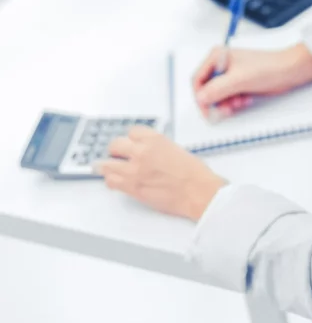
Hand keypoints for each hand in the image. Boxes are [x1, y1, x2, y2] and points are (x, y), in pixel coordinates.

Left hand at [96, 126, 224, 220]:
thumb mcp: (176, 150)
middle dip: (115, 149)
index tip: (129, 141)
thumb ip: (157, 149)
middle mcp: (141, 151)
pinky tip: (113, 180)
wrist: (198, 191)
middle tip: (115, 153)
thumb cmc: (194, 173)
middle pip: (115, 144)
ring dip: (105, 165)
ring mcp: (134, 170)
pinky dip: (111, 181)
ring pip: (107, 164)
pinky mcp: (132, 187)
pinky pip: (111, 182)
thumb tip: (148, 153)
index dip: (130, 138)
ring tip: (102, 166)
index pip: (132, 131)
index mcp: (155, 139)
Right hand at [192, 43, 311, 118]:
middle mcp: (222, 65)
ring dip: (227, 104)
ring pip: (218, 97)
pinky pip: (228, 99)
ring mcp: (230, 75)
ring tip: (239, 102)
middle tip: (226, 110)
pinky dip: (235, 103)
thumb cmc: (269, 67)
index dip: (200, 97)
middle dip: (216, 102)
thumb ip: (217, 89)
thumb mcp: (239, 79)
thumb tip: (201, 98)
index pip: (198, 80)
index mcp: (217, 57)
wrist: (289, 71)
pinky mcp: (239, 84)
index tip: (207, 110)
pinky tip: (245, 100)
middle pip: (207, 90)